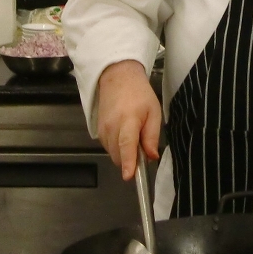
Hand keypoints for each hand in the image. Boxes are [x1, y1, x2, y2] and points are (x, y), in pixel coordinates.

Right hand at [96, 59, 161, 179]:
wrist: (117, 78)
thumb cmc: (138, 93)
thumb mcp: (153, 111)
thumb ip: (152, 136)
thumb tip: (151, 157)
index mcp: (128, 120)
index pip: (127, 145)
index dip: (129, 162)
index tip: (129, 176)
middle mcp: (112, 126)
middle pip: (119, 156)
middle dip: (132, 159)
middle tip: (143, 145)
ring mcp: (103, 129)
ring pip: (113, 154)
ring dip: (124, 154)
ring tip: (133, 135)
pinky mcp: (98, 131)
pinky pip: (109, 148)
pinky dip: (117, 148)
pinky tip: (124, 134)